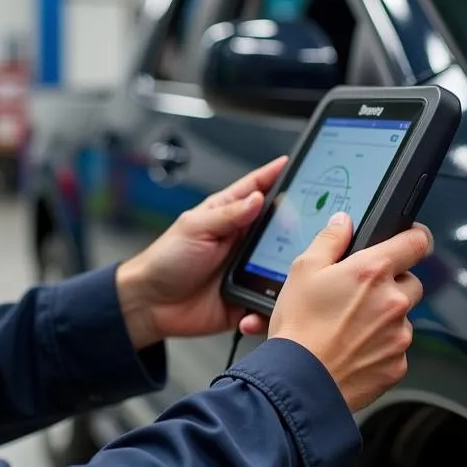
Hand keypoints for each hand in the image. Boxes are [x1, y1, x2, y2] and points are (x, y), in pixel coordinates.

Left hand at [116, 157, 288, 349]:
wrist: (152, 303)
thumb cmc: (166, 260)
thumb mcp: (195, 228)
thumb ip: (227, 215)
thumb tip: (257, 198)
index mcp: (226, 216)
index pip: (255, 188)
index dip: (275, 174)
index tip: (296, 162)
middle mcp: (241, 239)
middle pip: (278, 224)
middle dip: (297, 219)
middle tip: (314, 217)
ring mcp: (247, 266)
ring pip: (281, 260)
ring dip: (290, 261)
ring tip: (300, 258)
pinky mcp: (248, 295)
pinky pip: (270, 297)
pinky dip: (275, 298)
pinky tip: (275, 296)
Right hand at [269, 213, 432, 412]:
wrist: (300, 381)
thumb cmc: (299, 326)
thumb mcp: (303, 270)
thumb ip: (329, 240)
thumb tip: (344, 222)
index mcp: (373, 271)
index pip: (417, 241)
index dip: (414, 237)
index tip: (408, 240)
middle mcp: (394, 301)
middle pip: (411, 281)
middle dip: (391, 284)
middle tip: (358, 294)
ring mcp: (400, 335)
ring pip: (402, 317)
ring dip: (384, 317)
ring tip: (349, 326)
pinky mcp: (398, 364)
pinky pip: (396, 347)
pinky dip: (380, 346)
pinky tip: (352, 348)